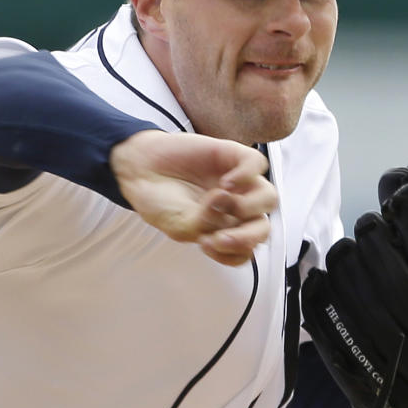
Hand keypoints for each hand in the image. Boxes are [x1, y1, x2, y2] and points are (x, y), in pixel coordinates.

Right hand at [110, 130, 277, 265]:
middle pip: (263, 228)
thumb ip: (206, 225)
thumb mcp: (180, 226)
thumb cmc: (160, 200)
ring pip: (268, 197)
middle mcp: (236, 208)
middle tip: (219, 235)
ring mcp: (238, 182)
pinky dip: (246, 175)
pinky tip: (225, 182)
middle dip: (246, 237)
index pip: (248, 249)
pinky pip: (257, 163)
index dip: (234, 252)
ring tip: (219, 201)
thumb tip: (226, 202)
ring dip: (248, 207)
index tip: (205, 245)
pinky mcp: (232, 155)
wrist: (139, 170)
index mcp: (225, 230)